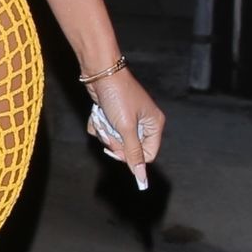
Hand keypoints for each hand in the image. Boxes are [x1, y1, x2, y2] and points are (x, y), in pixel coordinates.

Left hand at [85, 68, 164, 190]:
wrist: (100, 72)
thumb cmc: (117, 96)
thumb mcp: (126, 127)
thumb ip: (133, 153)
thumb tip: (142, 178)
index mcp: (154, 124)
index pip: (147, 155)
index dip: (130, 156)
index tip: (117, 150)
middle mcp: (143, 122)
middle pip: (128, 148)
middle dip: (114, 141)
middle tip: (108, 129)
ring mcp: (127, 118)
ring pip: (114, 140)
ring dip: (104, 132)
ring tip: (102, 117)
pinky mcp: (113, 115)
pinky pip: (104, 130)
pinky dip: (98, 124)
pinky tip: (98, 112)